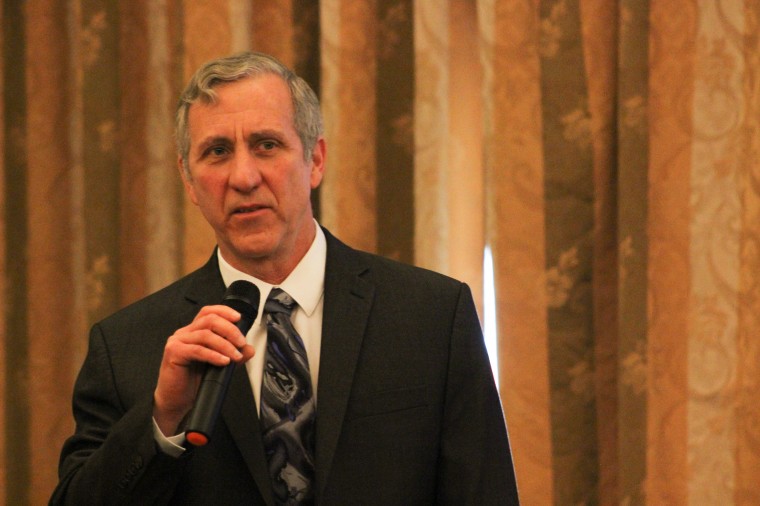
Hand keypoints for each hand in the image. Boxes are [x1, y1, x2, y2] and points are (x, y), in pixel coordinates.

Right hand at [153, 305, 254, 435]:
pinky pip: (198, 350)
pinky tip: (224, 361)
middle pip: (209, 320)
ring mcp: (178, 341)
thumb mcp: (218, 364)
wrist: (176, 400)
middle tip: (241, 343)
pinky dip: (214, 355)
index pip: (208, 312)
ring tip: (235, 356)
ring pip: (205, 335)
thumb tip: (249, 349)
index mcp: (194, 331)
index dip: (224, 311)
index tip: (239, 318)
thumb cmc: (193, 381)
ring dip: (225, 345)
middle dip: (230, 330)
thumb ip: (233, 354)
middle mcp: (185, 333)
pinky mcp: (174, 353)